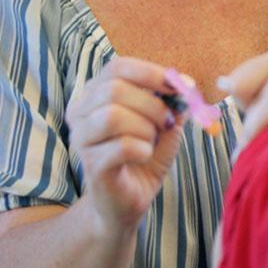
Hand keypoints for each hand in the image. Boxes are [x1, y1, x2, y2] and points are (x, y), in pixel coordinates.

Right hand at [66, 56, 185, 231]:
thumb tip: (186, 85)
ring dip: (145, 128)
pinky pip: (122, 146)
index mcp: (95, 95)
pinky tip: (144, 156)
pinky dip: (144, 149)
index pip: (118, 67)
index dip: (151, 73)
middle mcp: (81, 114)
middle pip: (114, 89)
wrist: (128, 200)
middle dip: (152, 105)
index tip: (179, 86)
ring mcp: (82, 140)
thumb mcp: (164, 123)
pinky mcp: (91, 166)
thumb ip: (173, 102)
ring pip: (112, 116)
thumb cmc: (143, 156)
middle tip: (165, 123)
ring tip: (151, 141)